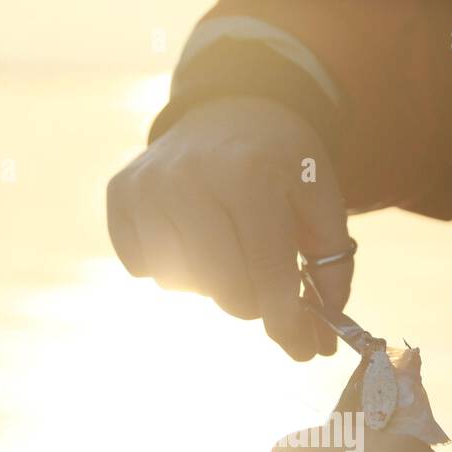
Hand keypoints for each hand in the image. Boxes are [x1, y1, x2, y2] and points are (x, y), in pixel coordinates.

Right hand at [106, 96, 351, 359]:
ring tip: (226, 246)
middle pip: (223, 289)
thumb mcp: (320, 198)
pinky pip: (143, 268)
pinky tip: (189, 234)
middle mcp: (192, 178)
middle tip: (264, 288)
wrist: (228, 105)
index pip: (268, 273)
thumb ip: (331, 264)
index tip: (301, 347)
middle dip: (252, 302)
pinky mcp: (120, 194)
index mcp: (250, 176)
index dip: (287, 320)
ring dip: (210, 282)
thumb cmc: (280, 162)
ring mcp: (149, 186)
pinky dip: (171, 266)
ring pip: (181, 285)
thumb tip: (323, 337)